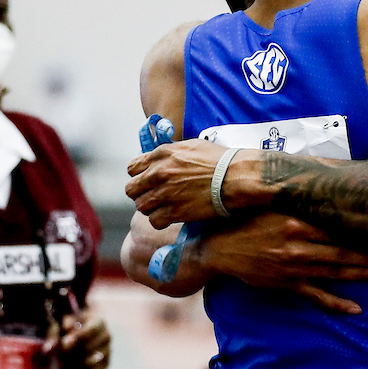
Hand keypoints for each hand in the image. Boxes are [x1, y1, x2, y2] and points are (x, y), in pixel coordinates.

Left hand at [47, 313, 110, 368]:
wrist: (78, 338)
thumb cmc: (68, 329)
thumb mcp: (59, 326)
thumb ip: (53, 335)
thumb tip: (49, 348)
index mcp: (98, 322)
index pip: (92, 330)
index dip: (78, 337)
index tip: (64, 342)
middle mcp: (106, 336)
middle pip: (89, 348)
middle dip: (71, 353)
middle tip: (59, 354)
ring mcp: (108, 351)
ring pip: (89, 362)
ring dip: (73, 364)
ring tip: (62, 362)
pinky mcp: (105, 365)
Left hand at [126, 140, 241, 227]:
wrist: (235, 176)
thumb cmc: (219, 160)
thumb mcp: (191, 146)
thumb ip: (170, 153)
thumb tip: (162, 160)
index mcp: (162, 155)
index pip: (132, 168)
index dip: (139, 176)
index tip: (147, 181)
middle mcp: (159, 173)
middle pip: (132, 189)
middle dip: (141, 194)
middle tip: (153, 197)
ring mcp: (165, 193)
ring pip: (141, 206)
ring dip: (151, 209)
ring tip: (163, 208)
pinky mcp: (175, 211)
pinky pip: (154, 221)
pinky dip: (161, 221)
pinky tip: (170, 218)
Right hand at [201, 213, 367, 313]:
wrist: (221, 248)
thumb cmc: (252, 220)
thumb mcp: (275, 204)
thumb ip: (301, 199)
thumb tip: (329, 181)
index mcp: (297, 221)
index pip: (339, 226)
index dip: (364, 230)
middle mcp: (298, 245)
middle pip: (344, 251)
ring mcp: (294, 267)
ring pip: (336, 272)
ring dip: (363, 274)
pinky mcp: (287, 284)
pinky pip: (317, 295)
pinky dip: (337, 304)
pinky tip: (355, 309)